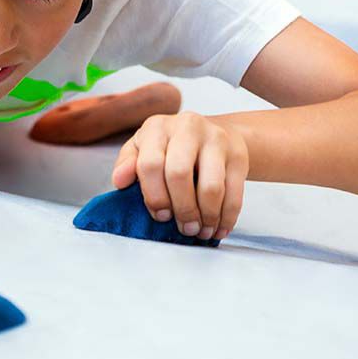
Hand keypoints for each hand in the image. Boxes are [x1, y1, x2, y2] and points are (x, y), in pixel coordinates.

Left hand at [110, 111, 247, 241]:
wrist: (213, 133)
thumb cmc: (171, 147)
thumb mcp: (143, 148)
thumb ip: (128, 164)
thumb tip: (118, 182)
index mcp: (157, 127)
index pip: (150, 164)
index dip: (154, 196)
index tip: (160, 216)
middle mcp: (187, 127)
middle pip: (179, 174)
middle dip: (181, 209)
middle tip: (184, 228)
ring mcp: (216, 139)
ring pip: (211, 187)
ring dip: (206, 216)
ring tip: (200, 231)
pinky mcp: (238, 155)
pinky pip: (234, 193)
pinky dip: (226, 217)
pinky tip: (218, 228)